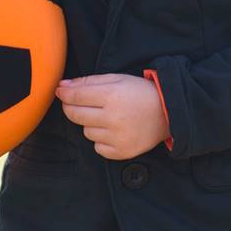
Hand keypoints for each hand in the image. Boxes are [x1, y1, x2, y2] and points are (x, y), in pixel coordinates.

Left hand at [55, 73, 169, 159]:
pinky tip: (114, 131)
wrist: (169, 114)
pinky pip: (98, 148)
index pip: (75, 96)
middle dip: (72, 108)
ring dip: (91, 124)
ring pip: (86, 132)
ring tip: (107, 117)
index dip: (64, 93)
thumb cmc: (140, 93)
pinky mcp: (122, 152)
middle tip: (79, 103)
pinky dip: (101, 140)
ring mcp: (118, 138)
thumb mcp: (117, 79)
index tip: (61, 91)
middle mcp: (113, 118)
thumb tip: (62, 87)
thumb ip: (88, 82)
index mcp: (112, 95)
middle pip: (75, 115)